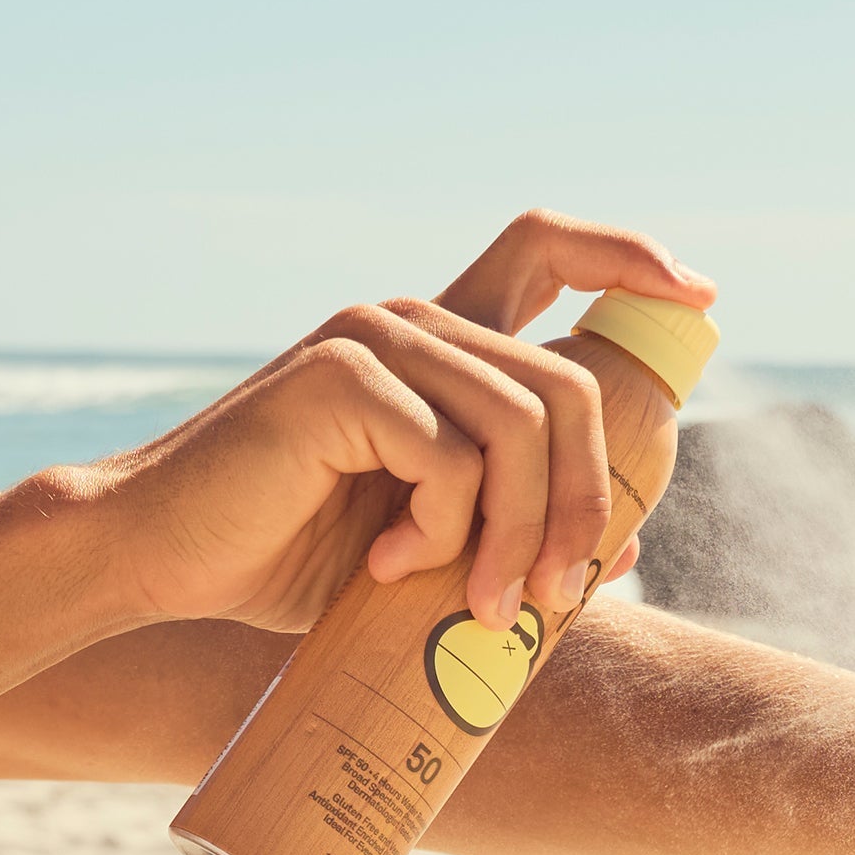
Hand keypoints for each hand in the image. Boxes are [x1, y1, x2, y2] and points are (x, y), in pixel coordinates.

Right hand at [76, 211, 715, 632]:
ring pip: (521, 427)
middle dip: (589, 500)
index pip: (547, 247)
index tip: (698, 295)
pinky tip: (392, 570)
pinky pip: (451, 458)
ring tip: (481, 607)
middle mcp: (409, 319)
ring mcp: (372, 336)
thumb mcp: (423, 544)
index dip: (631, 257)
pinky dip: (444, 532)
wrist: (156, 557)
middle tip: (563, 596)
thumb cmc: (279, 555)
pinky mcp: (339, 376)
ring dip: (521, 536)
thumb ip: (510, 524)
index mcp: (433, 341)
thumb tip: (632, 543)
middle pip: (566, 384)